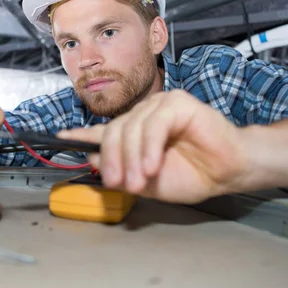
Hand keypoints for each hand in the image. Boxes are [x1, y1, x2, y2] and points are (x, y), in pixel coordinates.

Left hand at [57, 90, 248, 203]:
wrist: (228, 171)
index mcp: (134, 132)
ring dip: (132, 159)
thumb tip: (90, 158)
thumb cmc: (192, 174)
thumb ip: (121, 169)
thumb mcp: (146, 180)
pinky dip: (149, 147)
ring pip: (131, 128)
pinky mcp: (177, 103)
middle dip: (112, 161)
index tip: (60, 138)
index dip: (80, 134)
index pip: (101, 131)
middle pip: (112, 132)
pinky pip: (153, 124)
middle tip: (120, 184)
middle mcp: (143, 115)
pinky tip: (152, 166)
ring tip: (140, 181)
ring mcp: (159, 106)